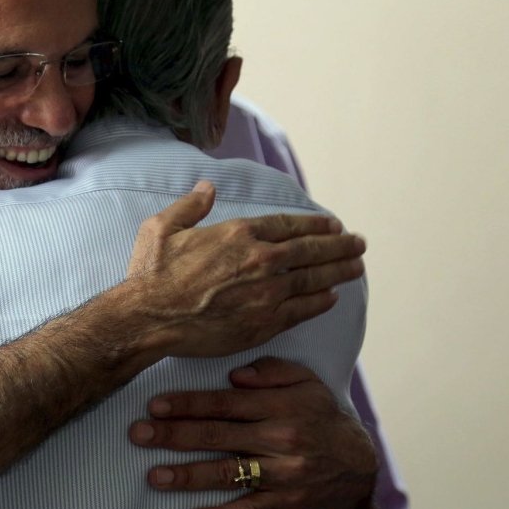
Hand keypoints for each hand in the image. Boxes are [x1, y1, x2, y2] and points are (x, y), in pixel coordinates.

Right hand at [121, 181, 365, 359]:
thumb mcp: (163, 227)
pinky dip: (321, 302)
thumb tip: (208, 187)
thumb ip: (190, 205)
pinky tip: (332, 297)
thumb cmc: (152, 274)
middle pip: (311, 250)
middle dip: (339, 246)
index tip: (333, 226)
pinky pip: (304, 309)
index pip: (289, 225)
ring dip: (339, 271)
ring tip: (356, 267)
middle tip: (358, 244)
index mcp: (238, 233)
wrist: (149, 318)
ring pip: (314, 278)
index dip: (315, 225)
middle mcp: (260, 259)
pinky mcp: (265, 321)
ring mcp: (267, 292)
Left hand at [128, 357, 377, 508]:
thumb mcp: (305, 381)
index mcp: (278, 408)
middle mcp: (278, 440)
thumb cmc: (321, 416)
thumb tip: (234, 374)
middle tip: (138, 434)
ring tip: (153, 476)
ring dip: (187, 476)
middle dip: (173, 435)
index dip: (188, 404)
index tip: (154, 405)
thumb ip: (271, 371)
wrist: (360, 465)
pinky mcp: (284, 505)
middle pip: (217, 437)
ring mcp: (281, 475)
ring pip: (226, 475)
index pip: (224, 404)